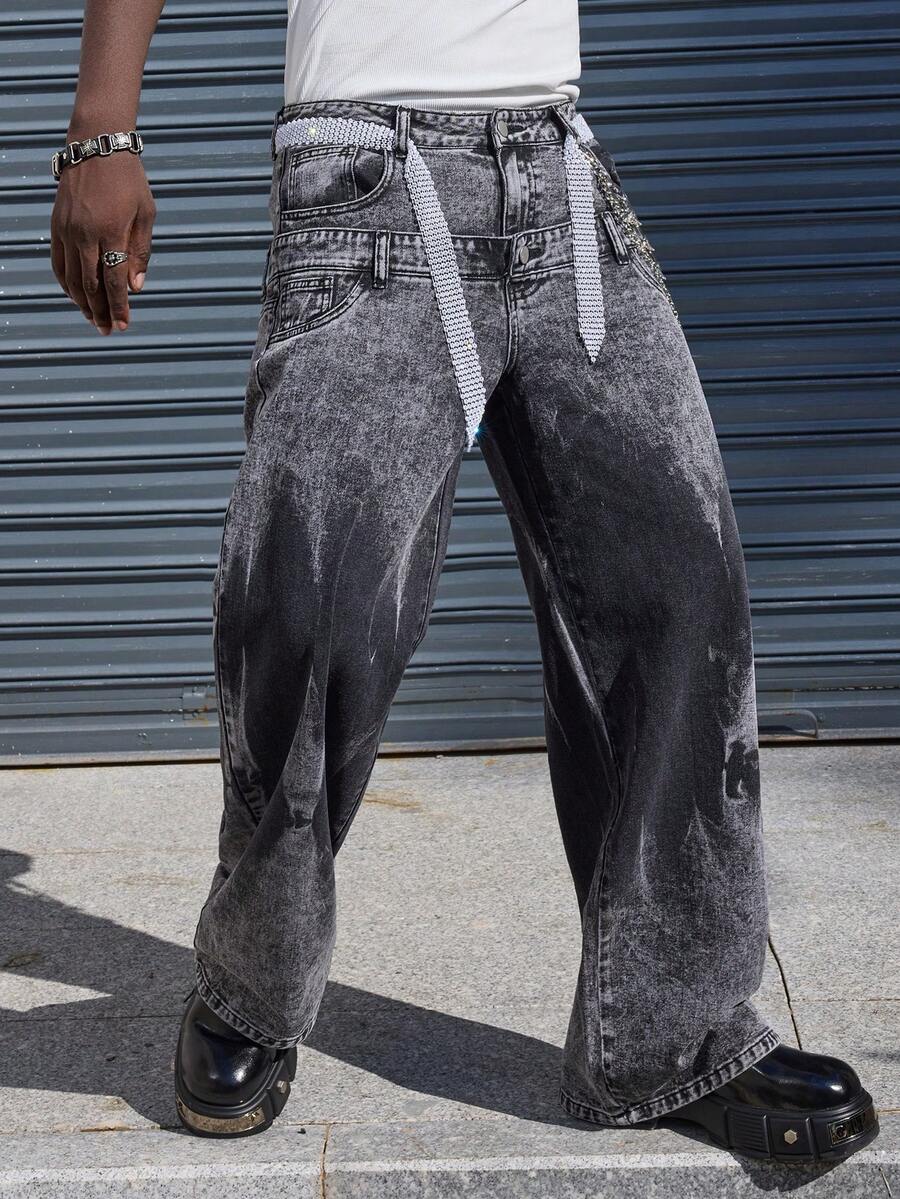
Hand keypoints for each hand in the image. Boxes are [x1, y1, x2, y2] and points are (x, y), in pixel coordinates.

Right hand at [50, 149, 156, 334]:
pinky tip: (76, 296)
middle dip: (101, 312)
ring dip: (83, 303)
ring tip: (94, 320)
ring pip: (72, 278)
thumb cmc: (128, 180)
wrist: (96, 145)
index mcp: (111, 231)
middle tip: (109, 330)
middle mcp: (84, 234)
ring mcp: (67, 230)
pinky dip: (67, 284)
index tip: (124, 325)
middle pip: (90, 285)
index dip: (119, 307)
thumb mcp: (146, 213)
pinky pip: (58, 263)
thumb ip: (141, 252)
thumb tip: (135, 287)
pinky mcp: (56, 226)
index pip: (113, 281)